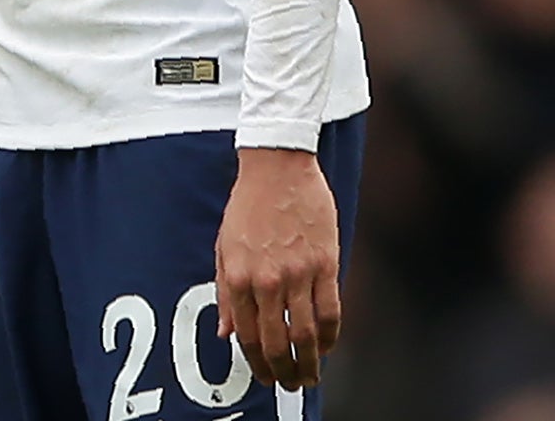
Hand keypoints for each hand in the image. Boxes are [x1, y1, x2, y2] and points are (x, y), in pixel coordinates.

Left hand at [216, 147, 341, 391]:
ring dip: (309, 362)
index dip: (256, 363)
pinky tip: (328, 346)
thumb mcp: (223, 247)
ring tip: (310, 376)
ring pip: (306, 334)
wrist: (277, 167)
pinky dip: (331, 336)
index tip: (264, 378)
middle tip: (289, 385)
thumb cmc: (247, 205)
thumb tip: (225, 333)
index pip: (247, 335)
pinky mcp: (325, 264)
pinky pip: (331, 311)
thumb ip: (225, 293)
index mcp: (238, 276)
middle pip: (277, 342)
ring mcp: (298, 273)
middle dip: (282, 371)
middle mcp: (267, 280)